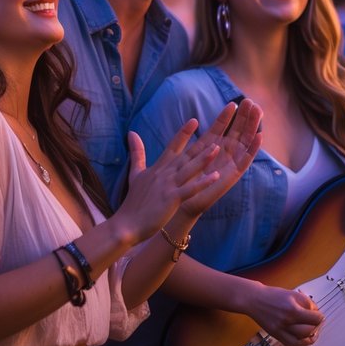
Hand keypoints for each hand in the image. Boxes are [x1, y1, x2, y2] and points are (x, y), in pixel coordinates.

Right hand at [115, 120, 222, 243]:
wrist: (127, 224)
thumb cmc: (133, 202)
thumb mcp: (135, 173)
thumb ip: (137, 153)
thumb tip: (131, 132)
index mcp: (158, 168)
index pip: (173, 146)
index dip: (184, 133)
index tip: (194, 120)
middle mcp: (164, 173)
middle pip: (185, 155)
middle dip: (200, 143)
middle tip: (215, 130)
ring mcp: (168, 186)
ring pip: (189, 169)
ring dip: (203, 158)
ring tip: (217, 147)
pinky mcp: (172, 199)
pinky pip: (190, 189)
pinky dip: (203, 182)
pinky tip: (216, 176)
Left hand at [176, 99, 262, 218]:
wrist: (182, 202)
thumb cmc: (181, 181)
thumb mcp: (183, 156)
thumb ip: (183, 140)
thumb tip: (193, 121)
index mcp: (211, 147)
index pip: (222, 128)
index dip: (228, 116)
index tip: (234, 102)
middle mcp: (223, 153)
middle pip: (237, 131)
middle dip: (244, 117)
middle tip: (250, 101)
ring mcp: (230, 163)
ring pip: (244, 141)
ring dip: (252, 127)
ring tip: (258, 112)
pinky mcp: (233, 175)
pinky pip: (246, 160)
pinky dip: (254, 148)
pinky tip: (260, 136)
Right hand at [244, 281, 323, 345]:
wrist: (254, 299)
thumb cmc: (273, 295)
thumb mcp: (293, 294)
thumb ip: (307, 303)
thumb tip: (316, 313)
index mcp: (292, 309)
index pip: (315, 319)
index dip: (320, 317)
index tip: (319, 316)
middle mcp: (286, 321)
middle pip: (309, 331)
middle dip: (316, 327)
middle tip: (316, 323)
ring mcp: (280, 330)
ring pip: (302, 340)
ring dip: (311, 337)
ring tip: (312, 333)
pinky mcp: (276, 335)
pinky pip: (291, 344)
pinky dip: (300, 344)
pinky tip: (304, 340)